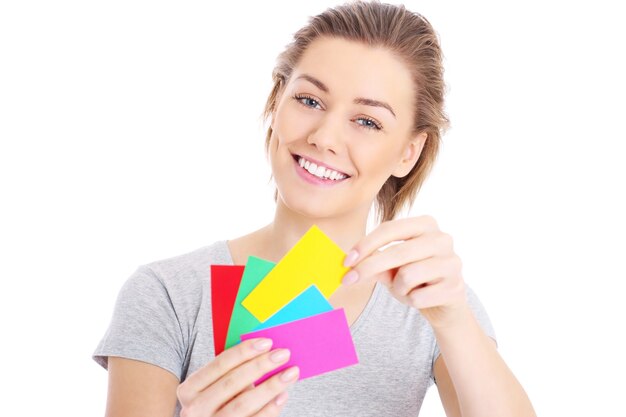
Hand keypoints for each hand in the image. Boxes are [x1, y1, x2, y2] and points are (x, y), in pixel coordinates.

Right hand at [177, 338, 298, 415]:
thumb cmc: (216, 401)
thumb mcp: (214, 385)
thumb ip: (231, 371)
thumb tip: (265, 351)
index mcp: (189, 388)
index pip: (219, 364)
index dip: (244, 351)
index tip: (267, 342)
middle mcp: (195, 408)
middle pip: (232, 382)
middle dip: (260, 366)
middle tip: (283, 354)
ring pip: (243, 404)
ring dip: (270, 386)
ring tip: (290, 373)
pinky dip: (270, 409)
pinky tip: (283, 396)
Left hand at [342, 215, 468, 328]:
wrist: (445, 304)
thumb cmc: (415, 277)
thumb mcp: (392, 266)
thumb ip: (375, 261)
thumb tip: (351, 264)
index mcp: (426, 224)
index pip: (389, 229)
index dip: (365, 245)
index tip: (346, 261)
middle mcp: (442, 238)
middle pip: (396, 252)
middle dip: (368, 268)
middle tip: (348, 280)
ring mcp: (452, 262)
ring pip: (407, 276)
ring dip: (397, 288)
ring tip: (405, 289)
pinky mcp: (455, 287)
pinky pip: (417, 297)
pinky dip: (411, 301)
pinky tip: (421, 298)